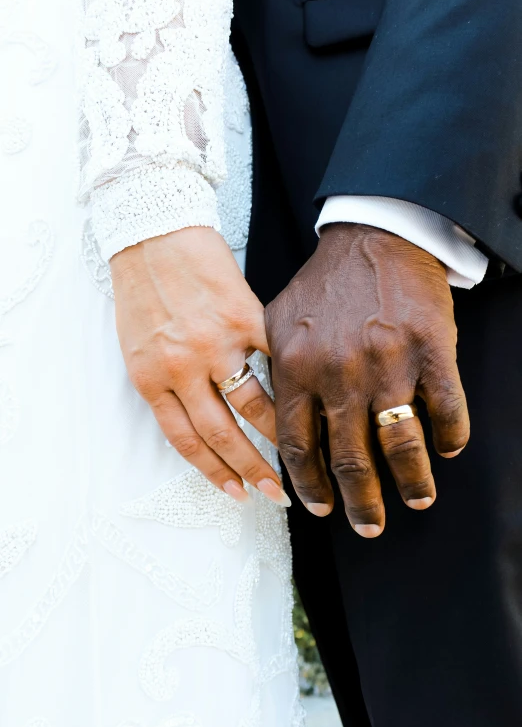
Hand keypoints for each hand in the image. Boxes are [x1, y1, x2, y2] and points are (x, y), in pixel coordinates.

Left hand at [110, 227, 289, 506]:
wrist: (153, 233)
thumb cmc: (142, 290)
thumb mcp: (137, 346)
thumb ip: (165, 384)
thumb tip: (200, 419)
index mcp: (151, 378)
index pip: (186, 441)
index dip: (214, 473)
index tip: (237, 494)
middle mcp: (182, 367)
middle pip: (222, 433)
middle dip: (251, 469)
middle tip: (276, 491)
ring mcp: (215, 342)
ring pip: (254, 404)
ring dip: (280, 435)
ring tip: (302, 453)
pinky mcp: (244, 316)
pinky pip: (274, 359)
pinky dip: (294, 381)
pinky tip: (311, 399)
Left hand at [265, 224, 469, 535]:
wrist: (374, 237)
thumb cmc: (325, 284)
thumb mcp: (277, 320)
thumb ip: (270, 369)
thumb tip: (265, 418)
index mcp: (297, 369)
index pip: (297, 446)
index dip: (309, 484)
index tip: (320, 508)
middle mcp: (339, 373)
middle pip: (349, 457)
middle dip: (360, 501)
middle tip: (369, 526)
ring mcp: (388, 363)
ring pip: (400, 443)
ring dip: (412, 480)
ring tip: (418, 499)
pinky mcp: (431, 350)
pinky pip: (446, 409)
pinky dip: (450, 436)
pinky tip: (447, 449)